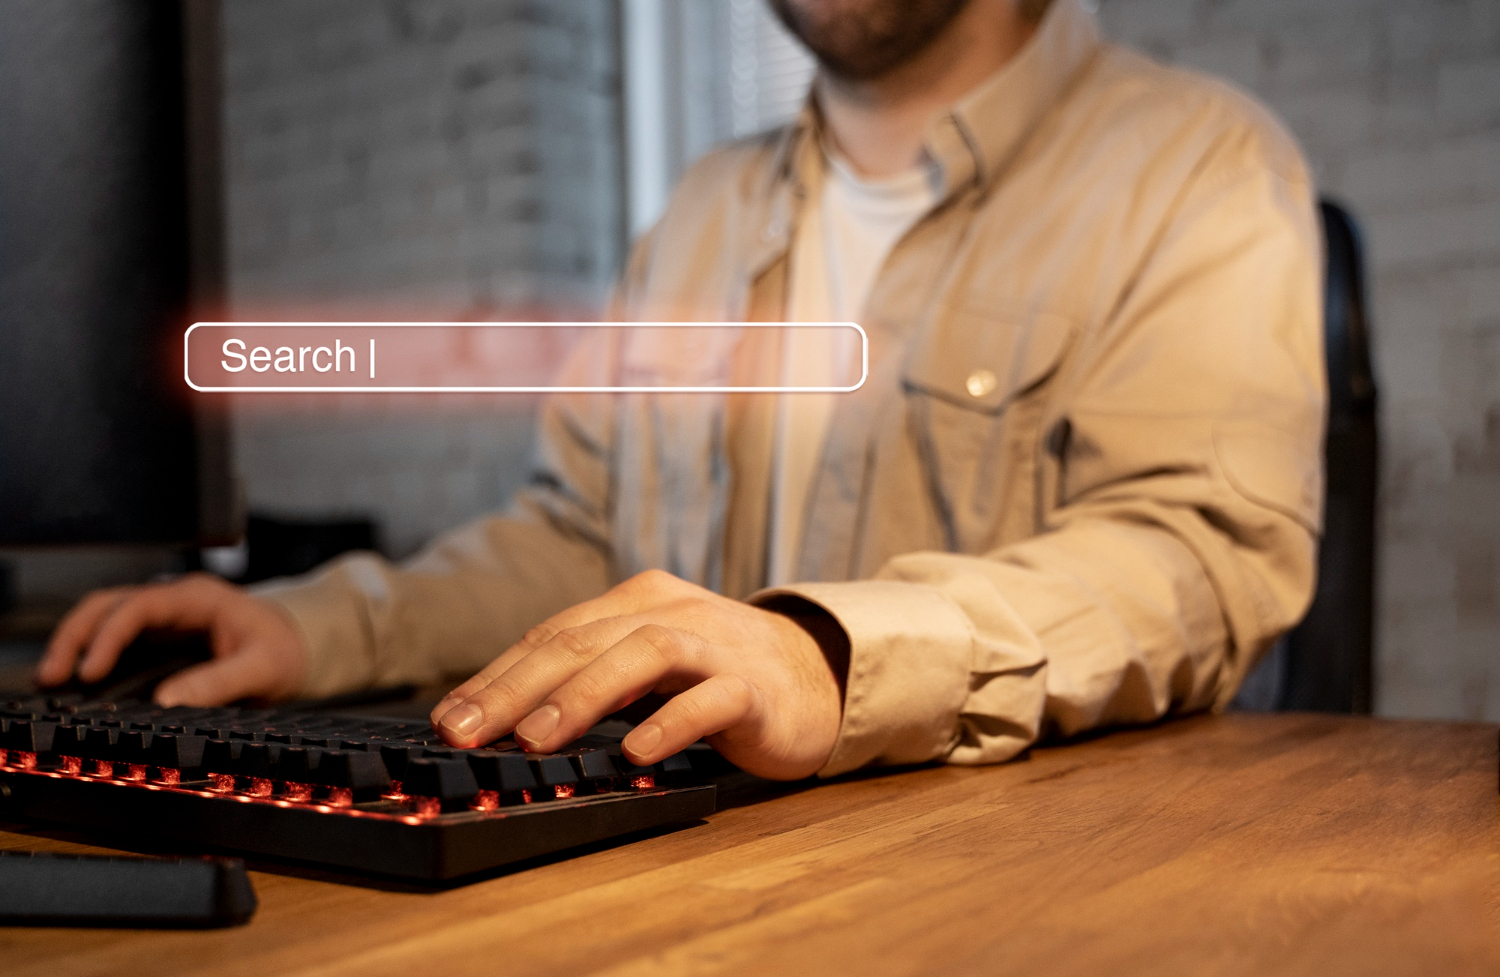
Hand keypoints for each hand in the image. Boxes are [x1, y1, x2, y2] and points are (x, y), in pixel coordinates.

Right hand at [36, 573, 308, 706]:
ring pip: (104, 616)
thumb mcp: (263, 667)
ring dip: (75, 642)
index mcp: (198, 597)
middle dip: (75, 636)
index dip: (109, 636)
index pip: (139, 606)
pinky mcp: (158, 635)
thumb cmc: (284, 649)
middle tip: (52, 675)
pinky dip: (91, 652)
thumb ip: (220, 682)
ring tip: (52, 679)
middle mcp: (174, 600)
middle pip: (109, 604)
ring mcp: (163, 615)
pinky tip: (76, 679)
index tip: (91, 672)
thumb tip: (167, 702)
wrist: (298, 644)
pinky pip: (115, 636)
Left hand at [429, 570, 846, 780]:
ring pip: (641, 654)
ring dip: (582, 696)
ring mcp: (715, 646)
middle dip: (515, 687)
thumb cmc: (717, 677)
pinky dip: (669, 722)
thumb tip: (505, 723)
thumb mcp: (646, 670)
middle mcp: (671, 613)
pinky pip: (709, 699)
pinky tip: (636, 753)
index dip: (496, 676)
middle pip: (582, 640)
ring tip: (535, 738)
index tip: (448, 719)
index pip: (552, 634)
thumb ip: (592, 682)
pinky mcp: (754, 688)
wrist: (817, 678)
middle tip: (465, 731)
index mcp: (637, 603)